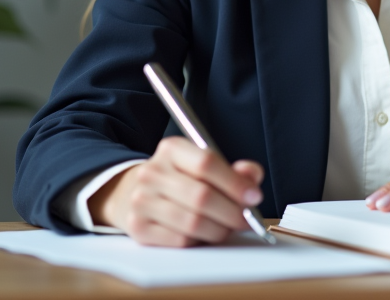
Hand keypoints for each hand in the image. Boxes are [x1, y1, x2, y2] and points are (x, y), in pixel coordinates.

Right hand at [89, 136, 264, 246]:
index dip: (235, 183)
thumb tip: (252, 177)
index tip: (254, 196)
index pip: (206, 163)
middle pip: (201, 196)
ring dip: (218, 230)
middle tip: (246, 220)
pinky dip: (199, 241)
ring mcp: (141, 200)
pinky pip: (180, 241)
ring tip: (226, 227)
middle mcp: (152, 172)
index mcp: (171, 149)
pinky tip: (203, 234)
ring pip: (193, 222)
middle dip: (232, 212)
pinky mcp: (138, 227)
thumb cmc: (180, 179)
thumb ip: (234, 170)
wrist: (135, 192)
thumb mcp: (203, 164)